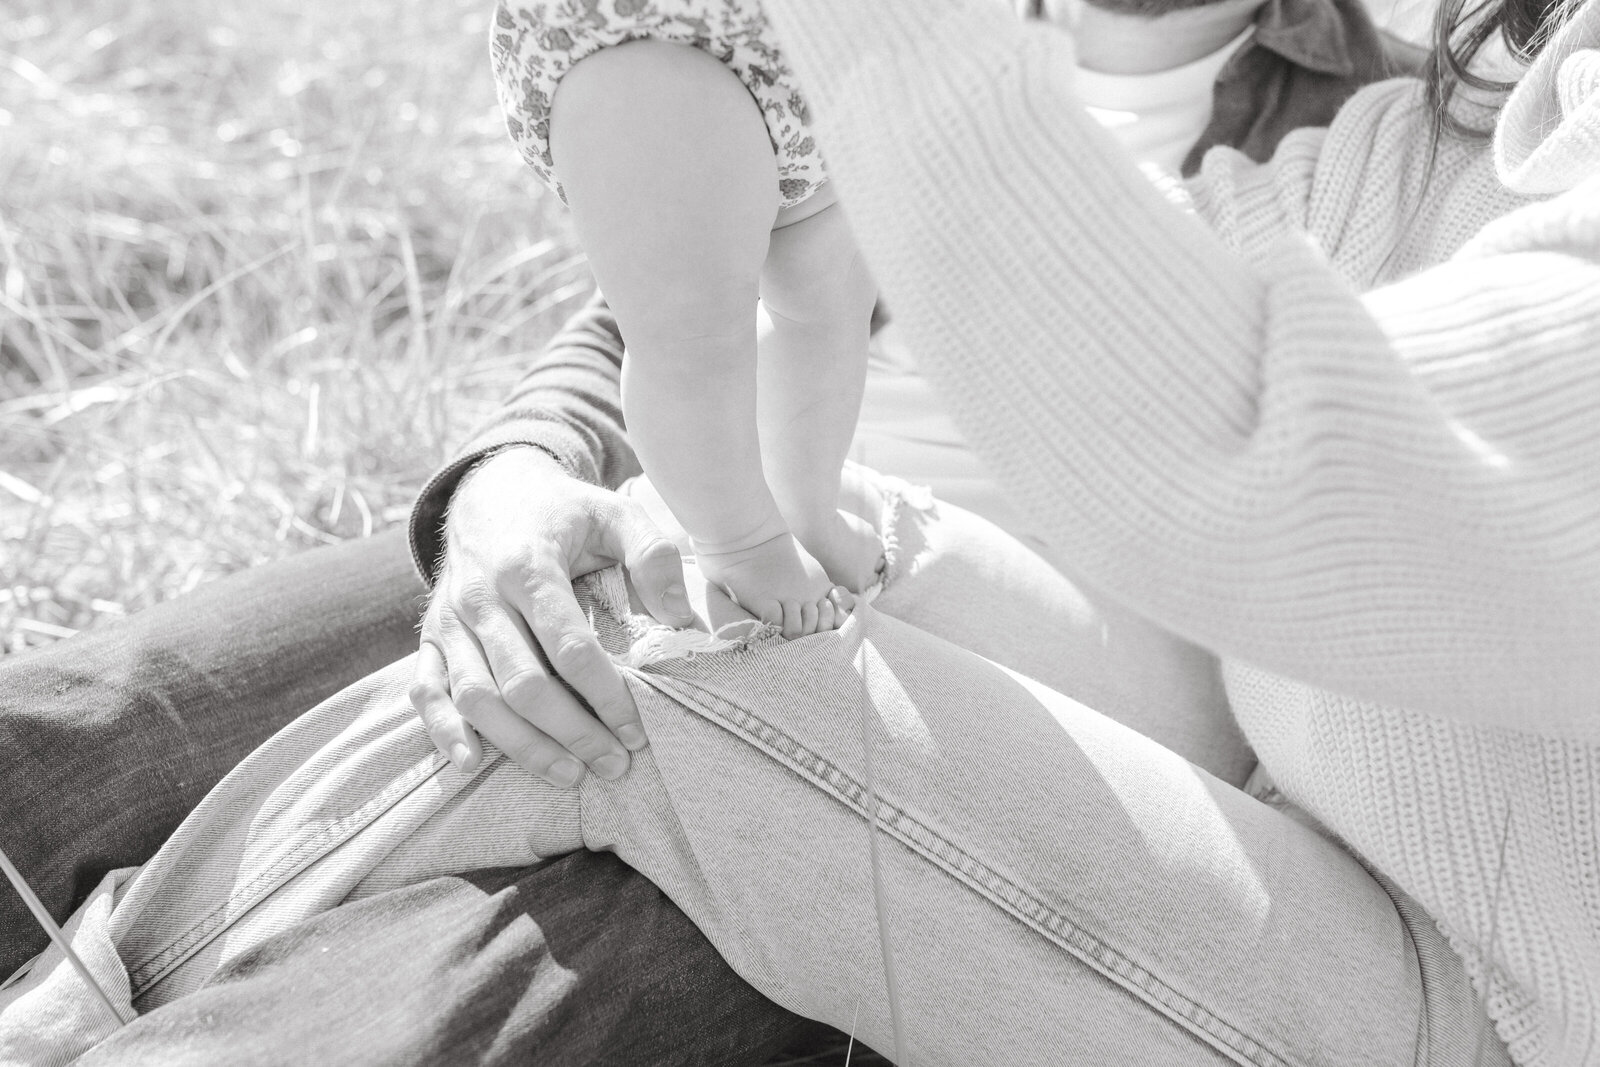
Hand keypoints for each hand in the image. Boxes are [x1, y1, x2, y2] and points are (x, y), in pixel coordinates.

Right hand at [410, 446, 694, 785]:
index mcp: (528, 566)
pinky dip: (443, 730)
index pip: (568, 646)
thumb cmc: (562, 514)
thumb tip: (681, 621)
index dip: (604, 695)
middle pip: (522, 683)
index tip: (636, 730)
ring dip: (522, 745)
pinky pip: (425, 691)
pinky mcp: (430, 638)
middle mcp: (481, 597)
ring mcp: (449, 621)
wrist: (488, 493)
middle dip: (572, 732)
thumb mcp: (615, 514)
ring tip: (570, 775)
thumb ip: (654, 556)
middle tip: (614, 765)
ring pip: (476, 698)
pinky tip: (471, 763)